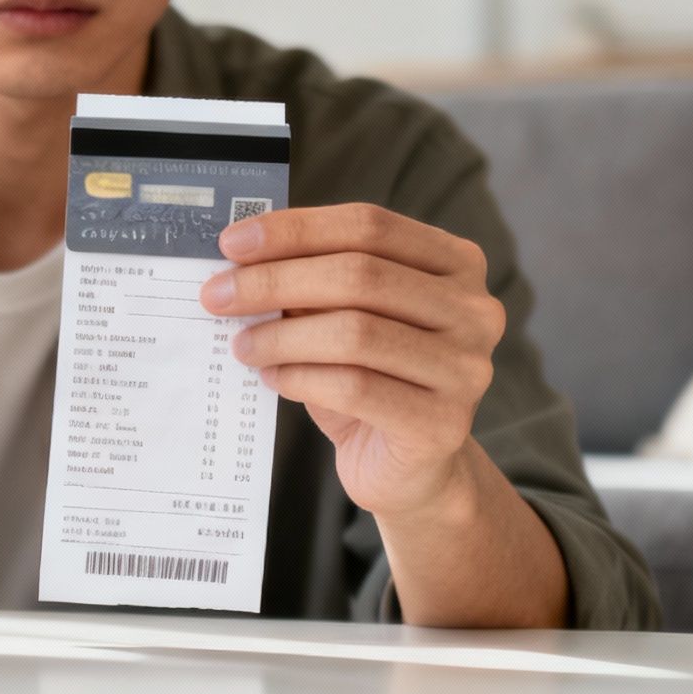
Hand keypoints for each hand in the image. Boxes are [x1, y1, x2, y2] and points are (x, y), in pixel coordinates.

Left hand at [199, 203, 504, 521]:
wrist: (408, 469)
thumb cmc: (371, 378)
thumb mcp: (345, 316)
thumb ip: (315, 281)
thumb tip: (244, 255)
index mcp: (456, 263)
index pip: (369, 225)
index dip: (296, 229)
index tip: (232, 242)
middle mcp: (475, 310)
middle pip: (360, 275)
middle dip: (274, 281)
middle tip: (217, 295)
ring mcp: (466, 368)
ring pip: (355, 333)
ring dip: (281, 335)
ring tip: (242, 344)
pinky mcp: (443, 424)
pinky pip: (354, 387)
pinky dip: (300, 378)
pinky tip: (272, 378)